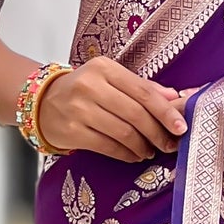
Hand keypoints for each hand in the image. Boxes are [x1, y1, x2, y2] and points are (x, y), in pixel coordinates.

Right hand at [37, 58, 187, 162]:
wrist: (43, 101)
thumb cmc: (84, 90)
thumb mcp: (110, 79)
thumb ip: (142, 86)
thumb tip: (174, 97)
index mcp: (104, 68)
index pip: (143, 91)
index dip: (165, 111)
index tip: (181, 126)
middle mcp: (90, 86)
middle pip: (135, 114)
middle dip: (157, 133)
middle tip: (169, 144)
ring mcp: (78, 109)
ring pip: (123, 132)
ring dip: (143, 146)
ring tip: (150, 150)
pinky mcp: (71, 131)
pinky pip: (108, 146)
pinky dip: (126, 154)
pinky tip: (134, 155)